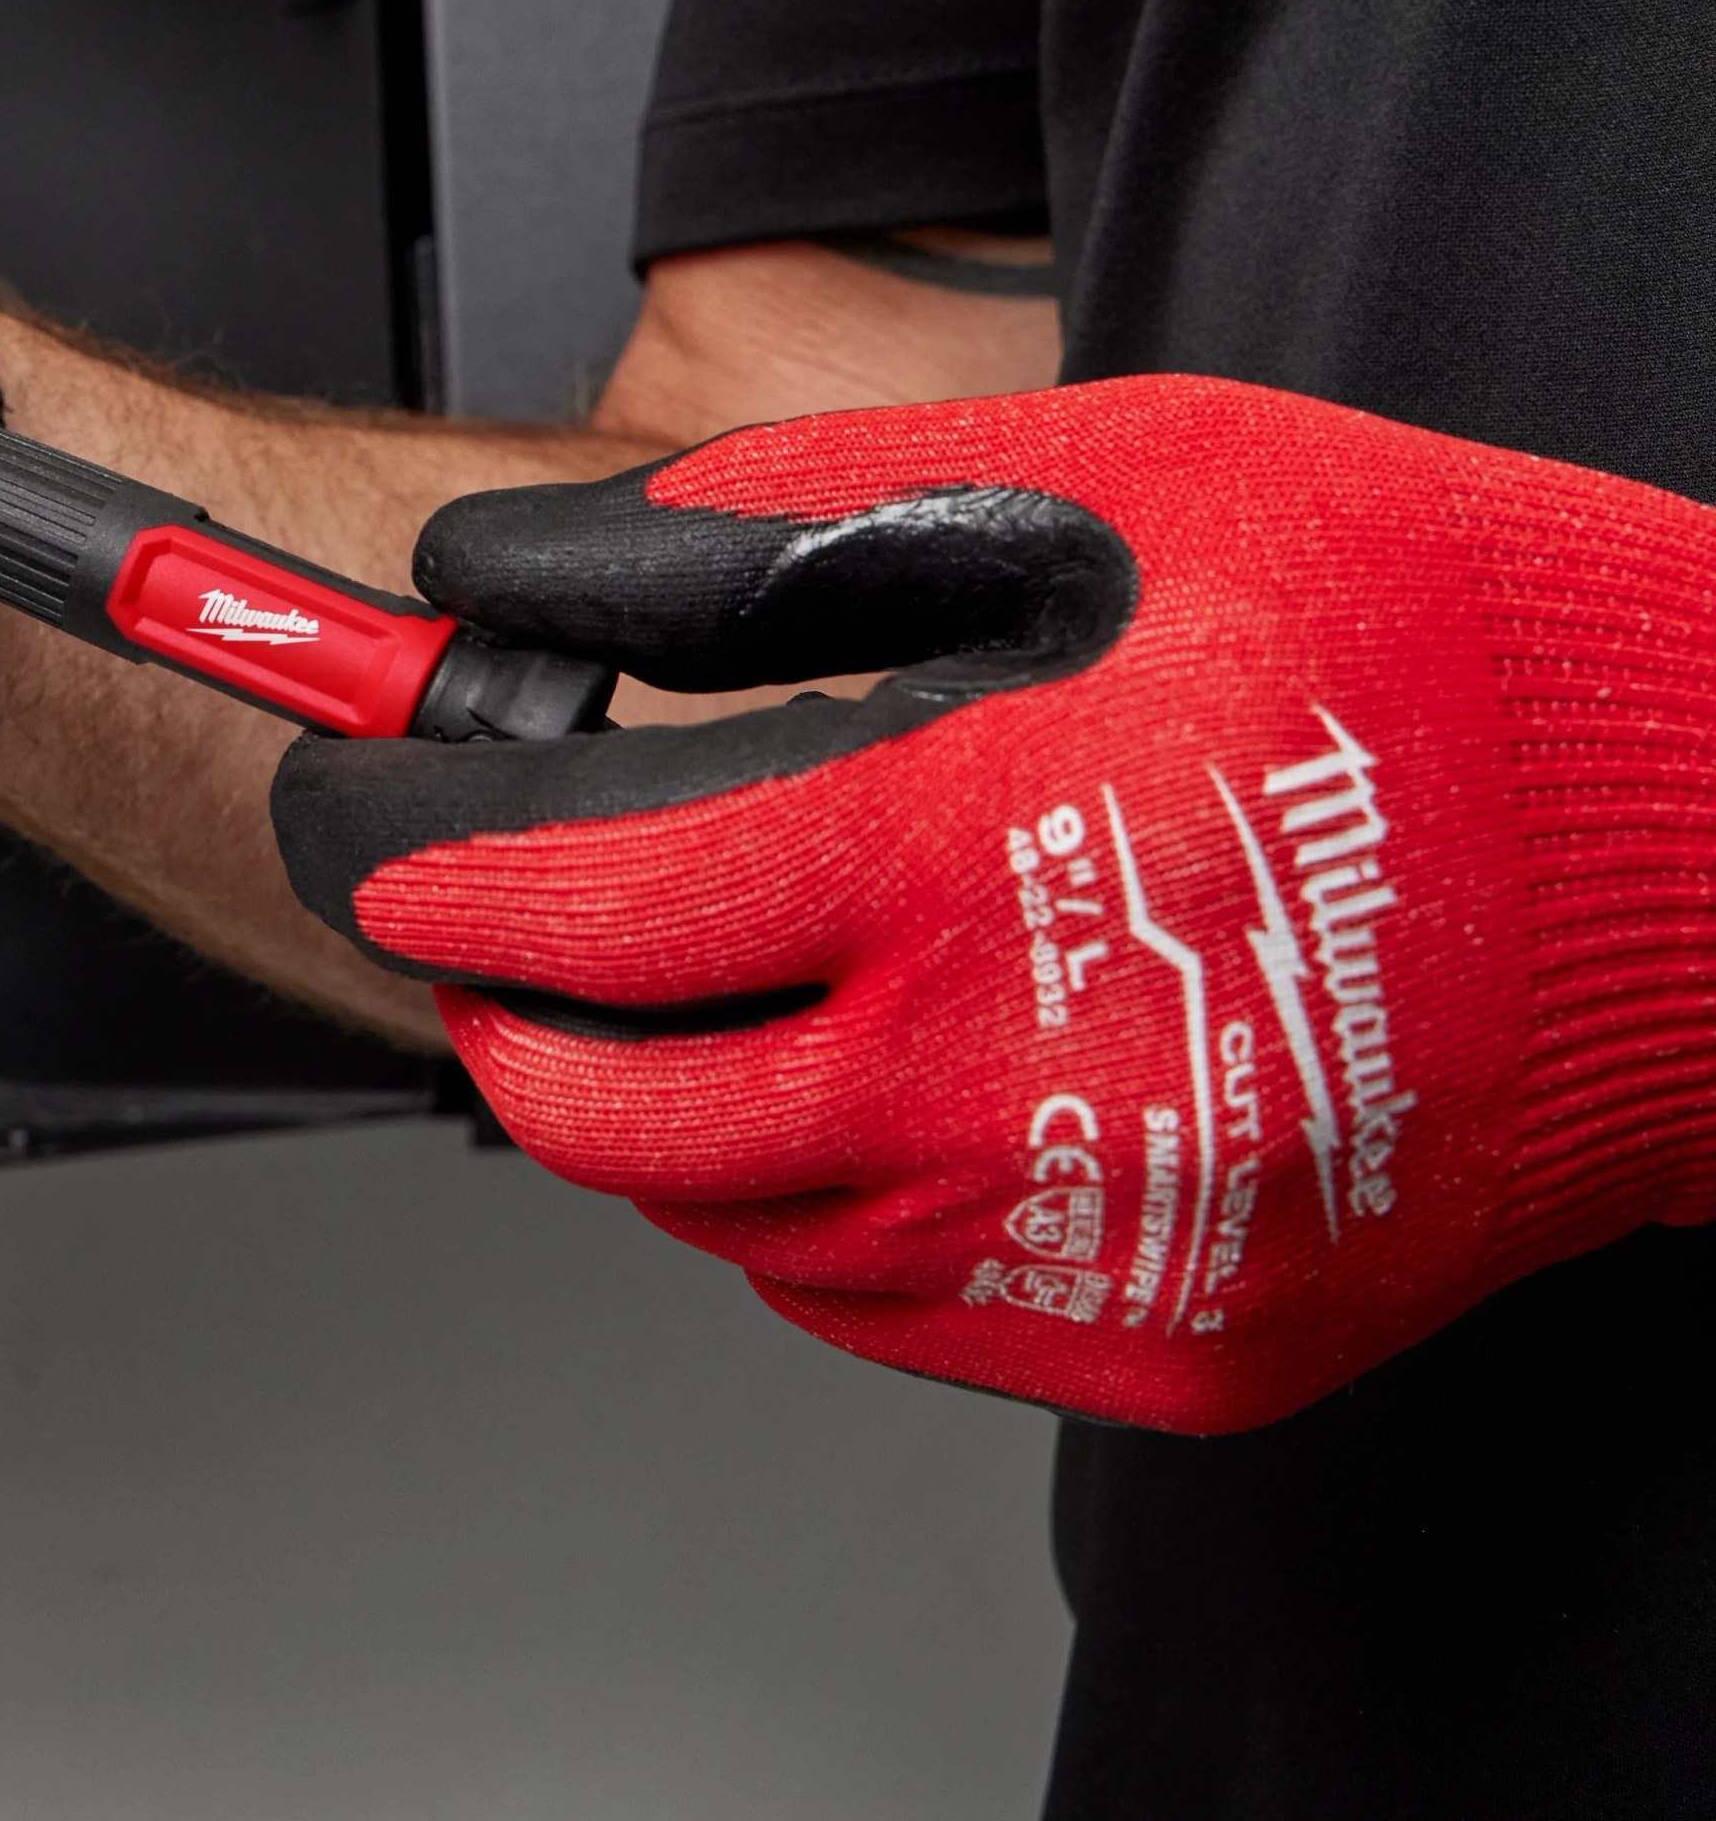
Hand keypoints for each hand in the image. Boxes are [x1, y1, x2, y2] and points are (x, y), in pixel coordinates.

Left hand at [271, 377, 1715, 1428]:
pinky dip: (813, 1203)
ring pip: (728, 1222)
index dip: (434, 871)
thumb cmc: (1445, 645)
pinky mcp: (1173, 1341)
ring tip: (688, 982)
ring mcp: (1097, 1242)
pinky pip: (879, 1305)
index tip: (374, 840)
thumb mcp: (1119, 478)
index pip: (588, 906)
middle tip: (485, 935)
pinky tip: (867, 1080)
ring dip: (652, 1110)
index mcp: (980, 854)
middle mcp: (1018, 1084)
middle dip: (499, 1019)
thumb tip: (544, 561)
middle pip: (607, 1114)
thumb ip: (794, 521)